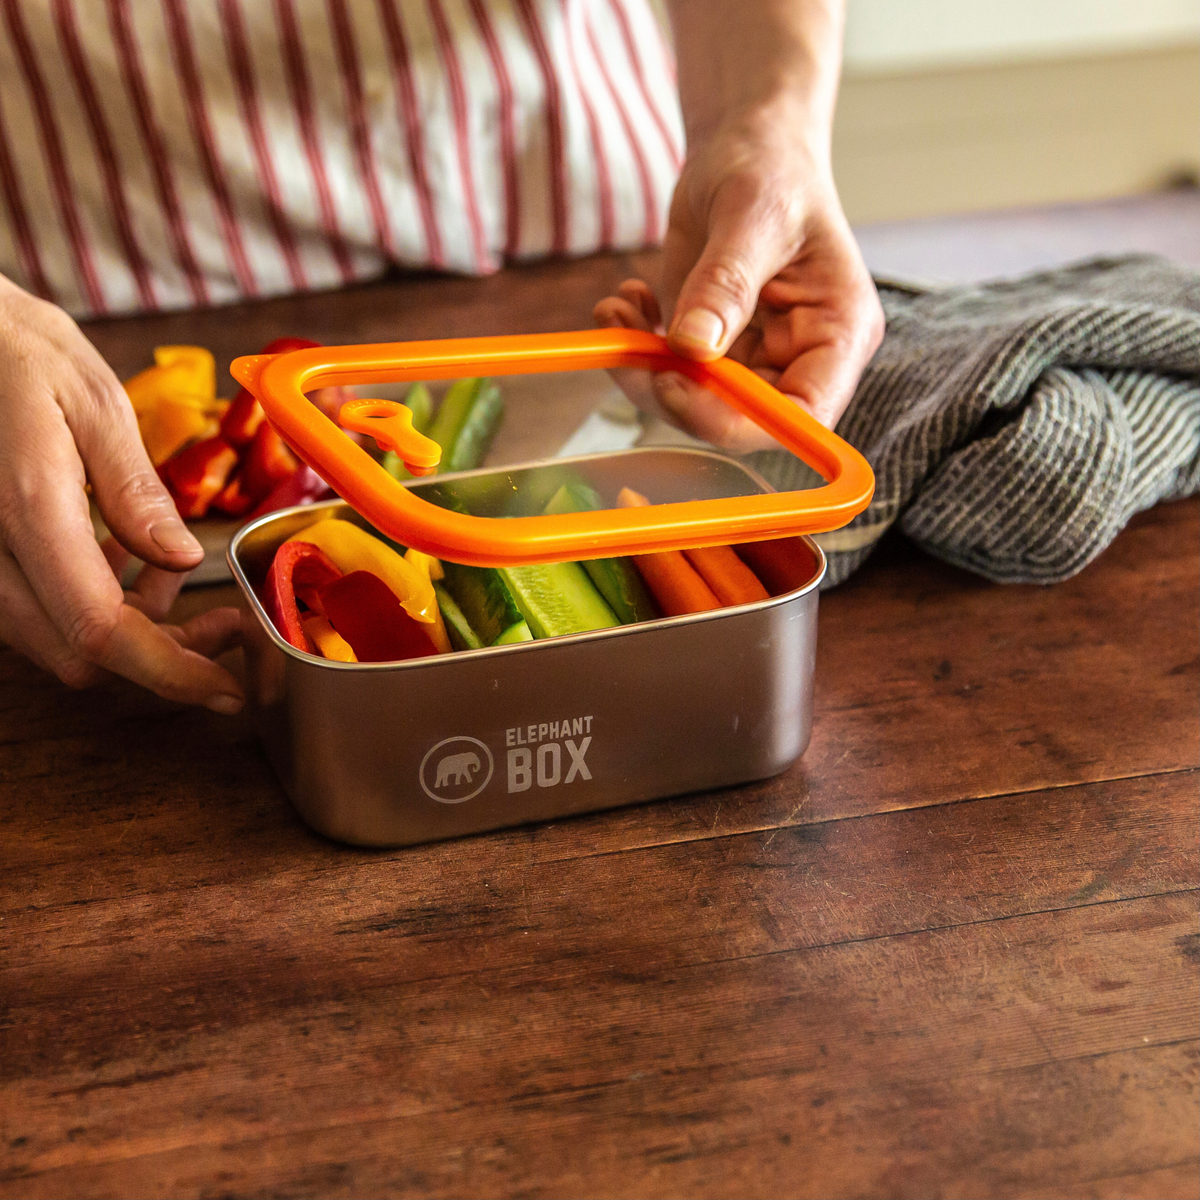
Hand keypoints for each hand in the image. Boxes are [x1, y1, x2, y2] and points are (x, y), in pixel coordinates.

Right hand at [0, 275, 242, 710]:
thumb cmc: (11, 350)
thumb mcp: (90, 399)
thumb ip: (134, 488)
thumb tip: (183, 558)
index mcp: (25, 509)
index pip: (98, 630)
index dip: (168, 673)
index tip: (226, 689)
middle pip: (80, 653)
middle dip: (162, 652)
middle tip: (224, 621)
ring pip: (56, 639)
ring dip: (127, 626)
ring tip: (168, 564)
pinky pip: (33, 609)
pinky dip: (89, 602)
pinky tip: (121, 554)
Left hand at [596, 107, 882, 451]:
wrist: (744, 143)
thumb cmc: (771, 166)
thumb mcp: (753, 216)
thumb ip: (725, 284)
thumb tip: (694, 347)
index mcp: (838, 333)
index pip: (803, 414)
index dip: (740, 420)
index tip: (677, 386)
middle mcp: (800, 357)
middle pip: (740, 417)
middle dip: (675, 393)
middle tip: (628, 347)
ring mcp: (755, 357)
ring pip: (695, 402)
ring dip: (644, 369)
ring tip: (616, 309)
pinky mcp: (714, 348)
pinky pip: (671, 373)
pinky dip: (638, 347)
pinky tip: (626, 302)